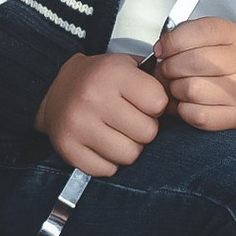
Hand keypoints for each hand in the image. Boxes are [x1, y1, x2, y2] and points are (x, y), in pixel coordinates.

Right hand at [39, 51, 168, 174]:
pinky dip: (109, 162)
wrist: (55, 90)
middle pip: (147, 133)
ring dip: (129, 148)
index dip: (156, 105)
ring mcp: (78, 125)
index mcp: (112, 74)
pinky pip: (106, 169)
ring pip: (129, 155)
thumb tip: (180, 100)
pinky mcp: (67, 148)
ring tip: (118, 133)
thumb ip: (155, 79)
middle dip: (144, 129)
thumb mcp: (126, 65)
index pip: (158, 103)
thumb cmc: (99, 79)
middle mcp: (93, 98)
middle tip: (131, 120)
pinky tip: (102, 145)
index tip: (144, 102)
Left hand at [156, 17, 235, 131]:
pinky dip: (184, 110)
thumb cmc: (212, 63)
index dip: (172, 42)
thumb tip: (161, 51)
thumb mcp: (200, 39)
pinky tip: (188, 103)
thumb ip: (180, 38)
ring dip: (176, 90)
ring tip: (179, 86)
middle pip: (194, 61)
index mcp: (235, 35)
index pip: (199, 32)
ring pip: (192, 89)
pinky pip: (196, 115)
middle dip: (170, 67)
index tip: (162, 49)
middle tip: (168, 70)